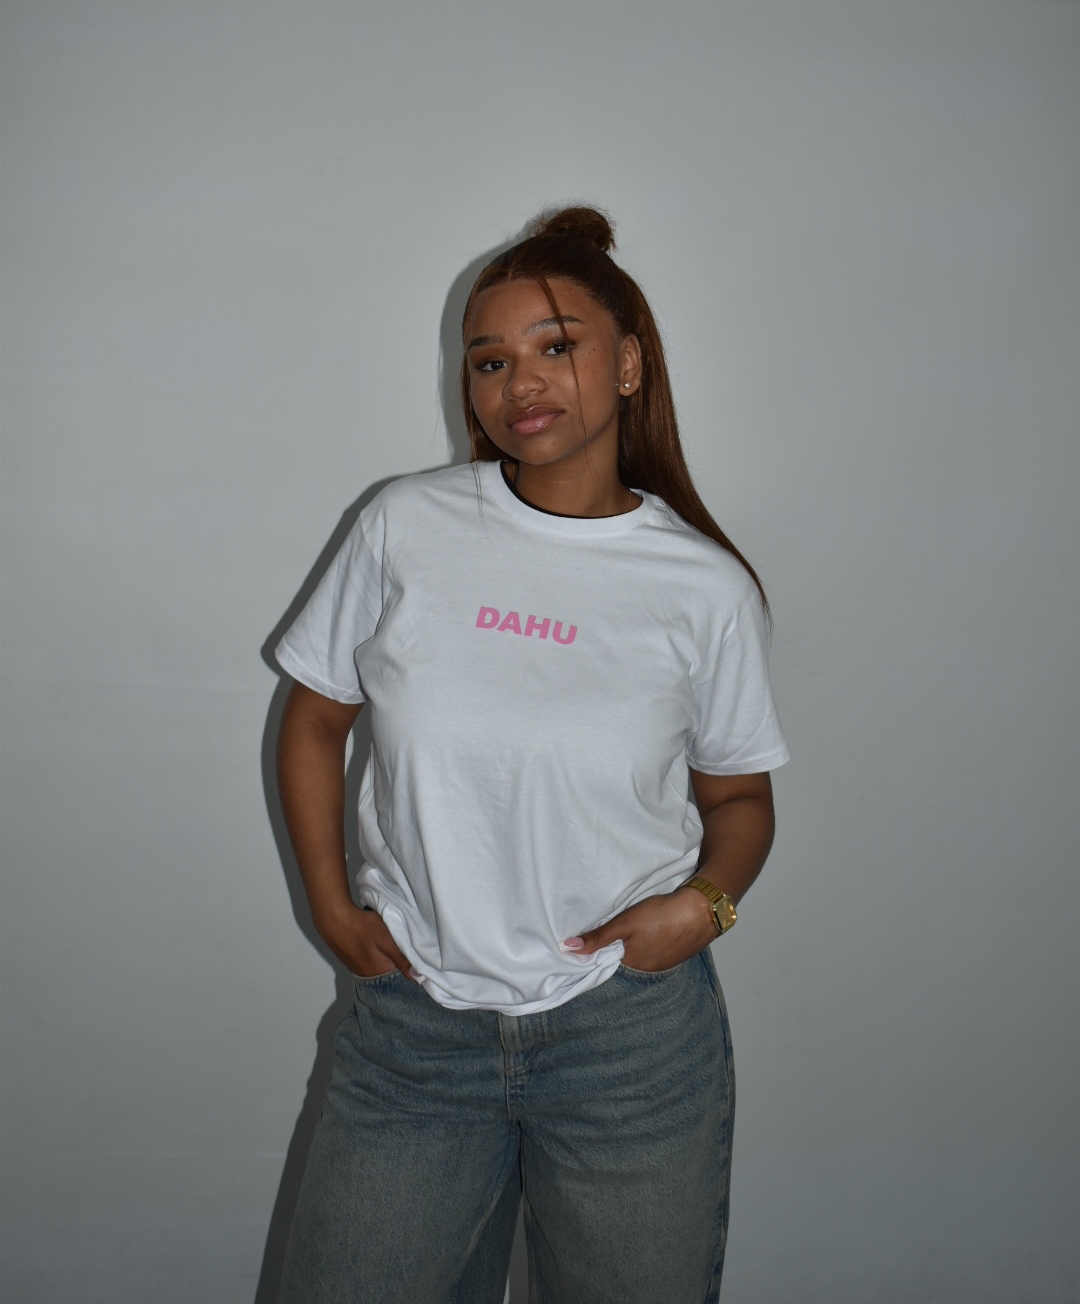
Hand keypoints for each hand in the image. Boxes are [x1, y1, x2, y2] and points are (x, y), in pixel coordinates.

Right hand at [314, 900, 414, 979]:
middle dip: (399, 961)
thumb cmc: (362, 928)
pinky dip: (377, 953)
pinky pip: (371, 960)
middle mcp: (368, 975)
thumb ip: (402, 959)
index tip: (418, 956)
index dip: (411, 966)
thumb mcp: (386, 940)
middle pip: (391, 971)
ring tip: (392, 942)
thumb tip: (419, 978)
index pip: (402, 976)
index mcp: (380, 973)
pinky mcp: (352, 960)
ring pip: (381, 965)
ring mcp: (358, 968)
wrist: (333, 919)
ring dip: (387, 956)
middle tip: (404, 944)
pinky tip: (377, 942)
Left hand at [564, 886, 717, 972]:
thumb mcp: (625, 923)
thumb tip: (568, 948)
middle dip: (619, 947)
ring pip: (643, 954)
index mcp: (634, 965)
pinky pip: (658, 950)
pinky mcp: (678, 952)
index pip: (609, 962)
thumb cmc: (662, 916)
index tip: (592, 939)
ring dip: (637, 944)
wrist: (702, 910)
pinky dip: (652, 941)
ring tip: (634, 928)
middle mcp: (649, 970)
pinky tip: (653, 929)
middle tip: (615, 928)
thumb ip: (598, 937)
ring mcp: (666, 962)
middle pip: (626, 959)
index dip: (601, 950)